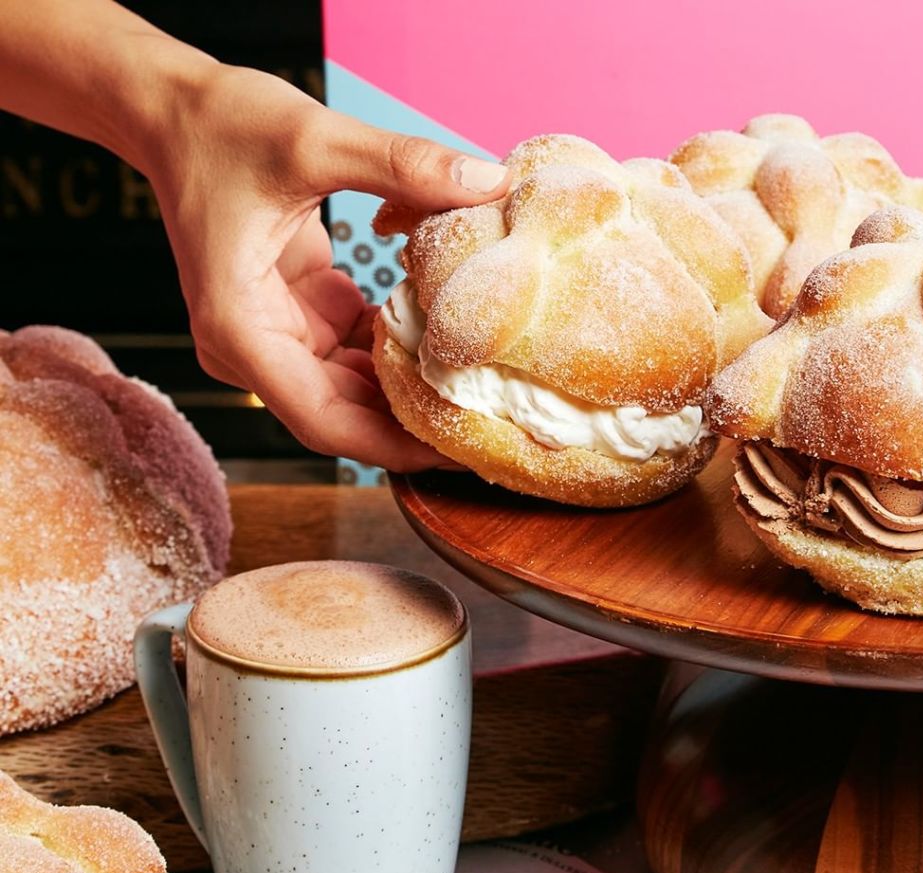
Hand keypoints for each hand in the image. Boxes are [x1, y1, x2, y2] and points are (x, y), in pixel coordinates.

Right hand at [144, 65, 508, 469]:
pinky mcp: (297, 317)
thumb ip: (403, 165)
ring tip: (480, 392)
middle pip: (343, 418)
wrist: (172, 110)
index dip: (395, 446)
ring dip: (410, 390)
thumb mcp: (312, 139)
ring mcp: (275, 337)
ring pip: (352, 392)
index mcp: (240, 330)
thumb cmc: (218, 126)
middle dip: (412, 427)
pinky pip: (355, 354)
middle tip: (489, 426)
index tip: (458, 451)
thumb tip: (488, 180)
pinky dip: (398, 350)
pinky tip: (449, 340)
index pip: (325, 422)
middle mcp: (252, 349)